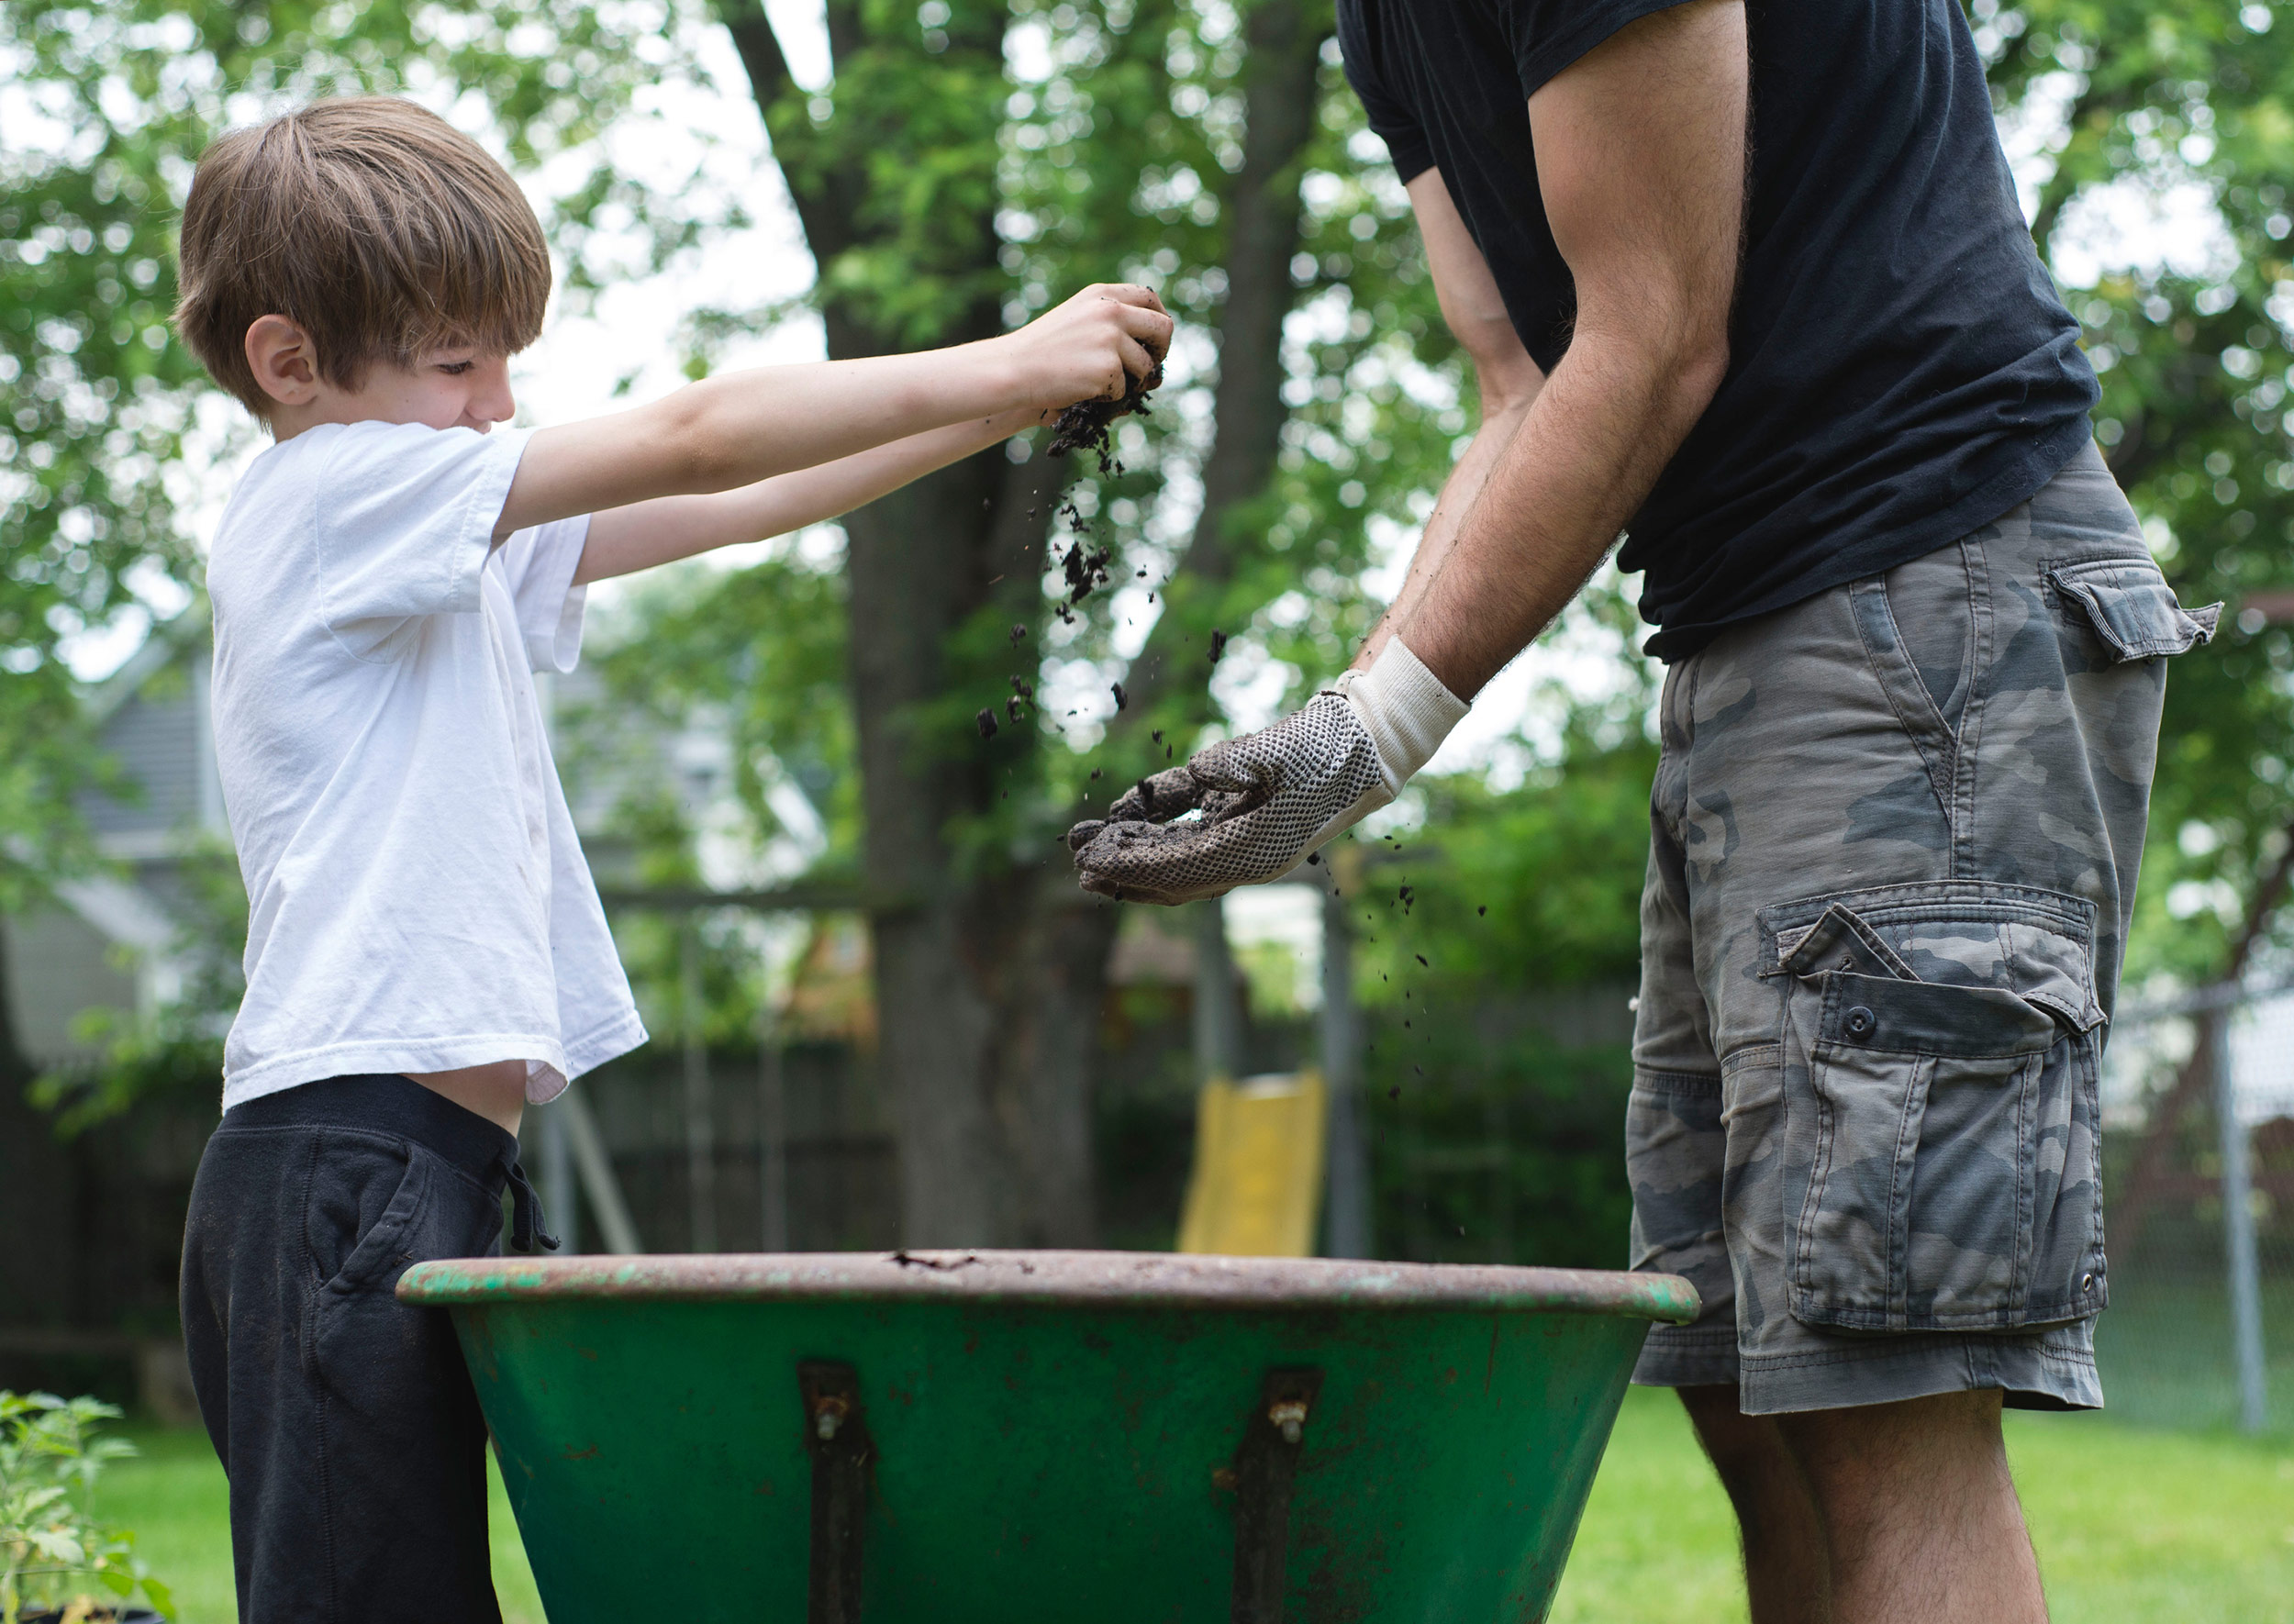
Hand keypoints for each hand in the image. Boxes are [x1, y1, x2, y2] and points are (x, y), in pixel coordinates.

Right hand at [997, 284, 1171, 414]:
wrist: (1012, 369)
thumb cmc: (1041, 350)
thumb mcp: (1077, 317)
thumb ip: (1109, 318)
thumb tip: (1152, 334)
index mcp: (1102, 294)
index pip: (1150, 299)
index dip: (1160, 320)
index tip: (1155, 339)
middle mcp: (1111, 311)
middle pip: (1163, 328)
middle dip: (1161, 351)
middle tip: (1149, 369)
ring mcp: (1110, 339)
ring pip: (1145, 367)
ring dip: (1129, 381)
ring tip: (1095, 382)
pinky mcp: (1108, 368)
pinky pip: (1123, 391)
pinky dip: (1106, 397)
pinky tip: (1080, 389)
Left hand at [1066, 639, 1468, 905]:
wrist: (1370, 744)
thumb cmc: (1325, 747)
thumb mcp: (1268, 752)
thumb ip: (1221, 768)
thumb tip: (1177, 780)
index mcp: (1256, 852)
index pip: (1177, 869)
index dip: (1129, 866)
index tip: (1088, 860)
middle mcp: (1249, 859)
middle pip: (1172, 879)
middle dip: (1123, 873)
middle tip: (1078, 866)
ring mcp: (1249, 844)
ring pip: (1180, 863)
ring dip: (1136, 857)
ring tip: (1090, 848)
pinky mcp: (1248, 825)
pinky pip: (1195, 837)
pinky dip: (1160, 832)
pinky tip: (1129, 819)